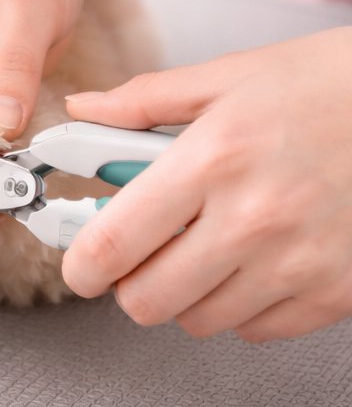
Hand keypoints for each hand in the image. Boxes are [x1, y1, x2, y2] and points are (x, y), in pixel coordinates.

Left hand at [61, 28, 351, 341]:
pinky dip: (242, 305)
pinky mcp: (334, 294)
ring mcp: (297, 265)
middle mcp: (252, 220)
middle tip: (143, 250)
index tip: (79, 259)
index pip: (114, 243)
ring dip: (187, 293)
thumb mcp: (229, 76)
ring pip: (199, 321)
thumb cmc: (327, 84)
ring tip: (206, 244)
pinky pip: (257, 329)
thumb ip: (144, 102)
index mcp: (213, 159)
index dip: (81, 262)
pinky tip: (253, 259)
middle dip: (131, 280)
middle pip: (148, 301)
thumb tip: (81, 110)